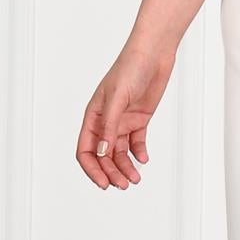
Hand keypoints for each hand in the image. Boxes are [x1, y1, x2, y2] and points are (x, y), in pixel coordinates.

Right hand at [76, 43, 176, 189]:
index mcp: (93, 116)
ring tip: (135, 179)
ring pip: (120, 152)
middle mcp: (106, 122)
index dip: (92, 169)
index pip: (86, 150)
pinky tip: (143, 159)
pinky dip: (139, 154)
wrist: (153, 54)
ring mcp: (123, 121)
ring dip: (125, 167)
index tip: (103, 183)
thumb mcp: (117, 99)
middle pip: (103, 156)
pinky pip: (136, 142)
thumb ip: (110, 127)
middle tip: (123, 185)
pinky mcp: (139, 120)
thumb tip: (102, 153)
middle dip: (111, 172)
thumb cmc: (130, 69)